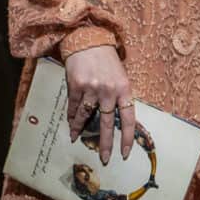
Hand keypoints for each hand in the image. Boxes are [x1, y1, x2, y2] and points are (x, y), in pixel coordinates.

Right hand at [64, 45, 134, 163]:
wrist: (89, 40)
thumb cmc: (107, 59)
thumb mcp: (120, 76)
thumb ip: (118, 95)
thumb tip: (116, 118)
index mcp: (124, 89)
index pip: (128, 118)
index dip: (127, 138)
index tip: (125, 153)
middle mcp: (109, 91)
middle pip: (107, 124)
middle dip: (105, 144)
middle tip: (104, 159)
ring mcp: (92, 89)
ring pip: (86, 116)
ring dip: (80, 130)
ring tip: (76, 139)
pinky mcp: (76, 86)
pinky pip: (74, 107)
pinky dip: (72, 117)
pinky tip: (70, 124)